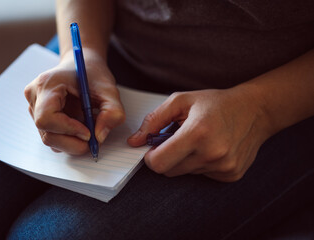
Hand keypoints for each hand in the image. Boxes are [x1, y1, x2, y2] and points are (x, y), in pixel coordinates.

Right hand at [24, 50, 124, 154]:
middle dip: (73, 142)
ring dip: (72, 142)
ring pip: (49, 139)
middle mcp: (35, 97)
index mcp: (47, 85)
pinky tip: (81, 129)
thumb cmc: (92, 74)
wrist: (82, 66)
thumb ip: (112, 111)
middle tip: (93, 140)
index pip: (46, 117)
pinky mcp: (39, 117)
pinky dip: (68, 140)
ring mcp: (34, 108)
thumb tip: (99, 136)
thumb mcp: (109, 90)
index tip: (88, 132)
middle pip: (47, 133)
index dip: (68, 129)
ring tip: (89, 130)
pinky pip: (52, 137)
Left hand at [127, 88, 269, 181]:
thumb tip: (134, 141)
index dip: (150, 157)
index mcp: (197, 133)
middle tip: (177, 140)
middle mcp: (212, 154)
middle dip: (166, 158)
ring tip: (198, 141)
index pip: (159, 163)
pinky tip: (211, 148)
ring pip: (185, 173)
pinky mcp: (231, 175)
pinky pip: (202, 175)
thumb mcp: (181, 101)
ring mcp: (224, 167)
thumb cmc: (215, 103)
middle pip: (169, 171)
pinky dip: (200, 164)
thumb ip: (154, 120)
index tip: (153, 148)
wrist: (255, 110)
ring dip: (184, 160)